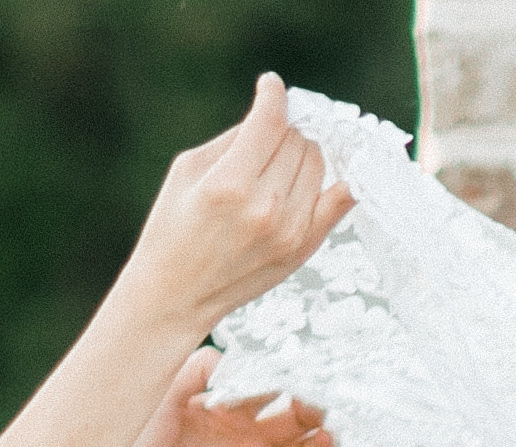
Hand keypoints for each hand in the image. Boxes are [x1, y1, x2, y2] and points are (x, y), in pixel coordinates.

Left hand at [100, 360, 365, 446]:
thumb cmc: (134, 444)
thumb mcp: (163, 394)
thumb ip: (197, 370)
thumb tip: (233, 355)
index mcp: (222, 411)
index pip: (263, 389)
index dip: (280, 379)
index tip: (298, 367)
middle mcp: (243, 441)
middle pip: (290, 421)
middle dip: (308, 409)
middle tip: (321, 401)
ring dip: (320, 444)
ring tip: (330, 431)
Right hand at [117, 73, 355, 340]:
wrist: (181, 291)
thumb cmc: (175, 225)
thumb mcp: (189, 170)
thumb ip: (232, 141)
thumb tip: (269, 115)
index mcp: (231, 183)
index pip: (270, 123)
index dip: (274, 95)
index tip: (272, 86)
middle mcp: (267, 207)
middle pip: (297, 142)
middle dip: (285, 128)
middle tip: (270, 131)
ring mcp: (291, 231)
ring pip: (316, 165)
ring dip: (303, 151)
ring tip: (281, 156)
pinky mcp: (305, 248)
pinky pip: (339, 202)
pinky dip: (339, 181)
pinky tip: (335, 170)